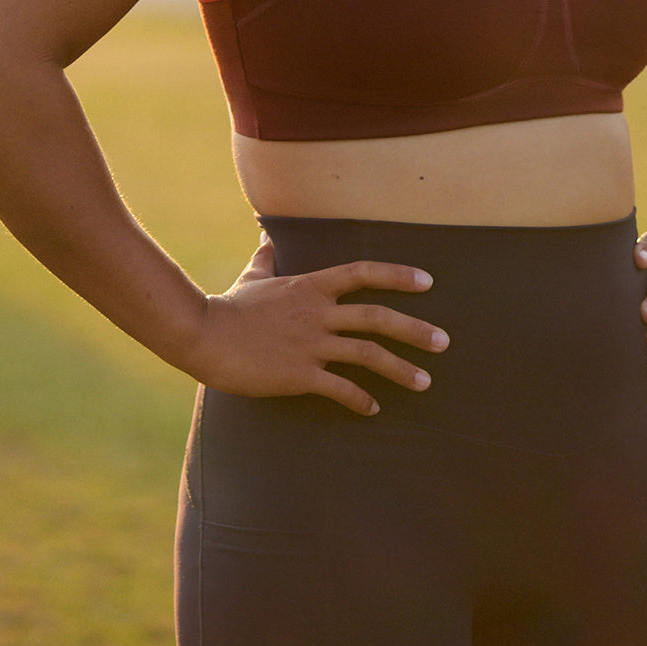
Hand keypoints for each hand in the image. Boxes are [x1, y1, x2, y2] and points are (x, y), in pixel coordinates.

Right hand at [196, 235, 449, 415]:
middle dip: (415, 330)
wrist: (203, 335)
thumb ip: (267, 258)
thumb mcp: (253, 276)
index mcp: (311, 286)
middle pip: (378, 318)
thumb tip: (266, 235)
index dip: (397, 275)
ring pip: (368, 354)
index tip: (428, 281)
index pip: (362, 272)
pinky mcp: (299, 374)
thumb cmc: (229, 307)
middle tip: (444, 342)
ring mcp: (311, 344)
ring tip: (425, 381)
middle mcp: (318, 313)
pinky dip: (361, 400)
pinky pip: (341, 388)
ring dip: (401, 369)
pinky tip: (374, 409)